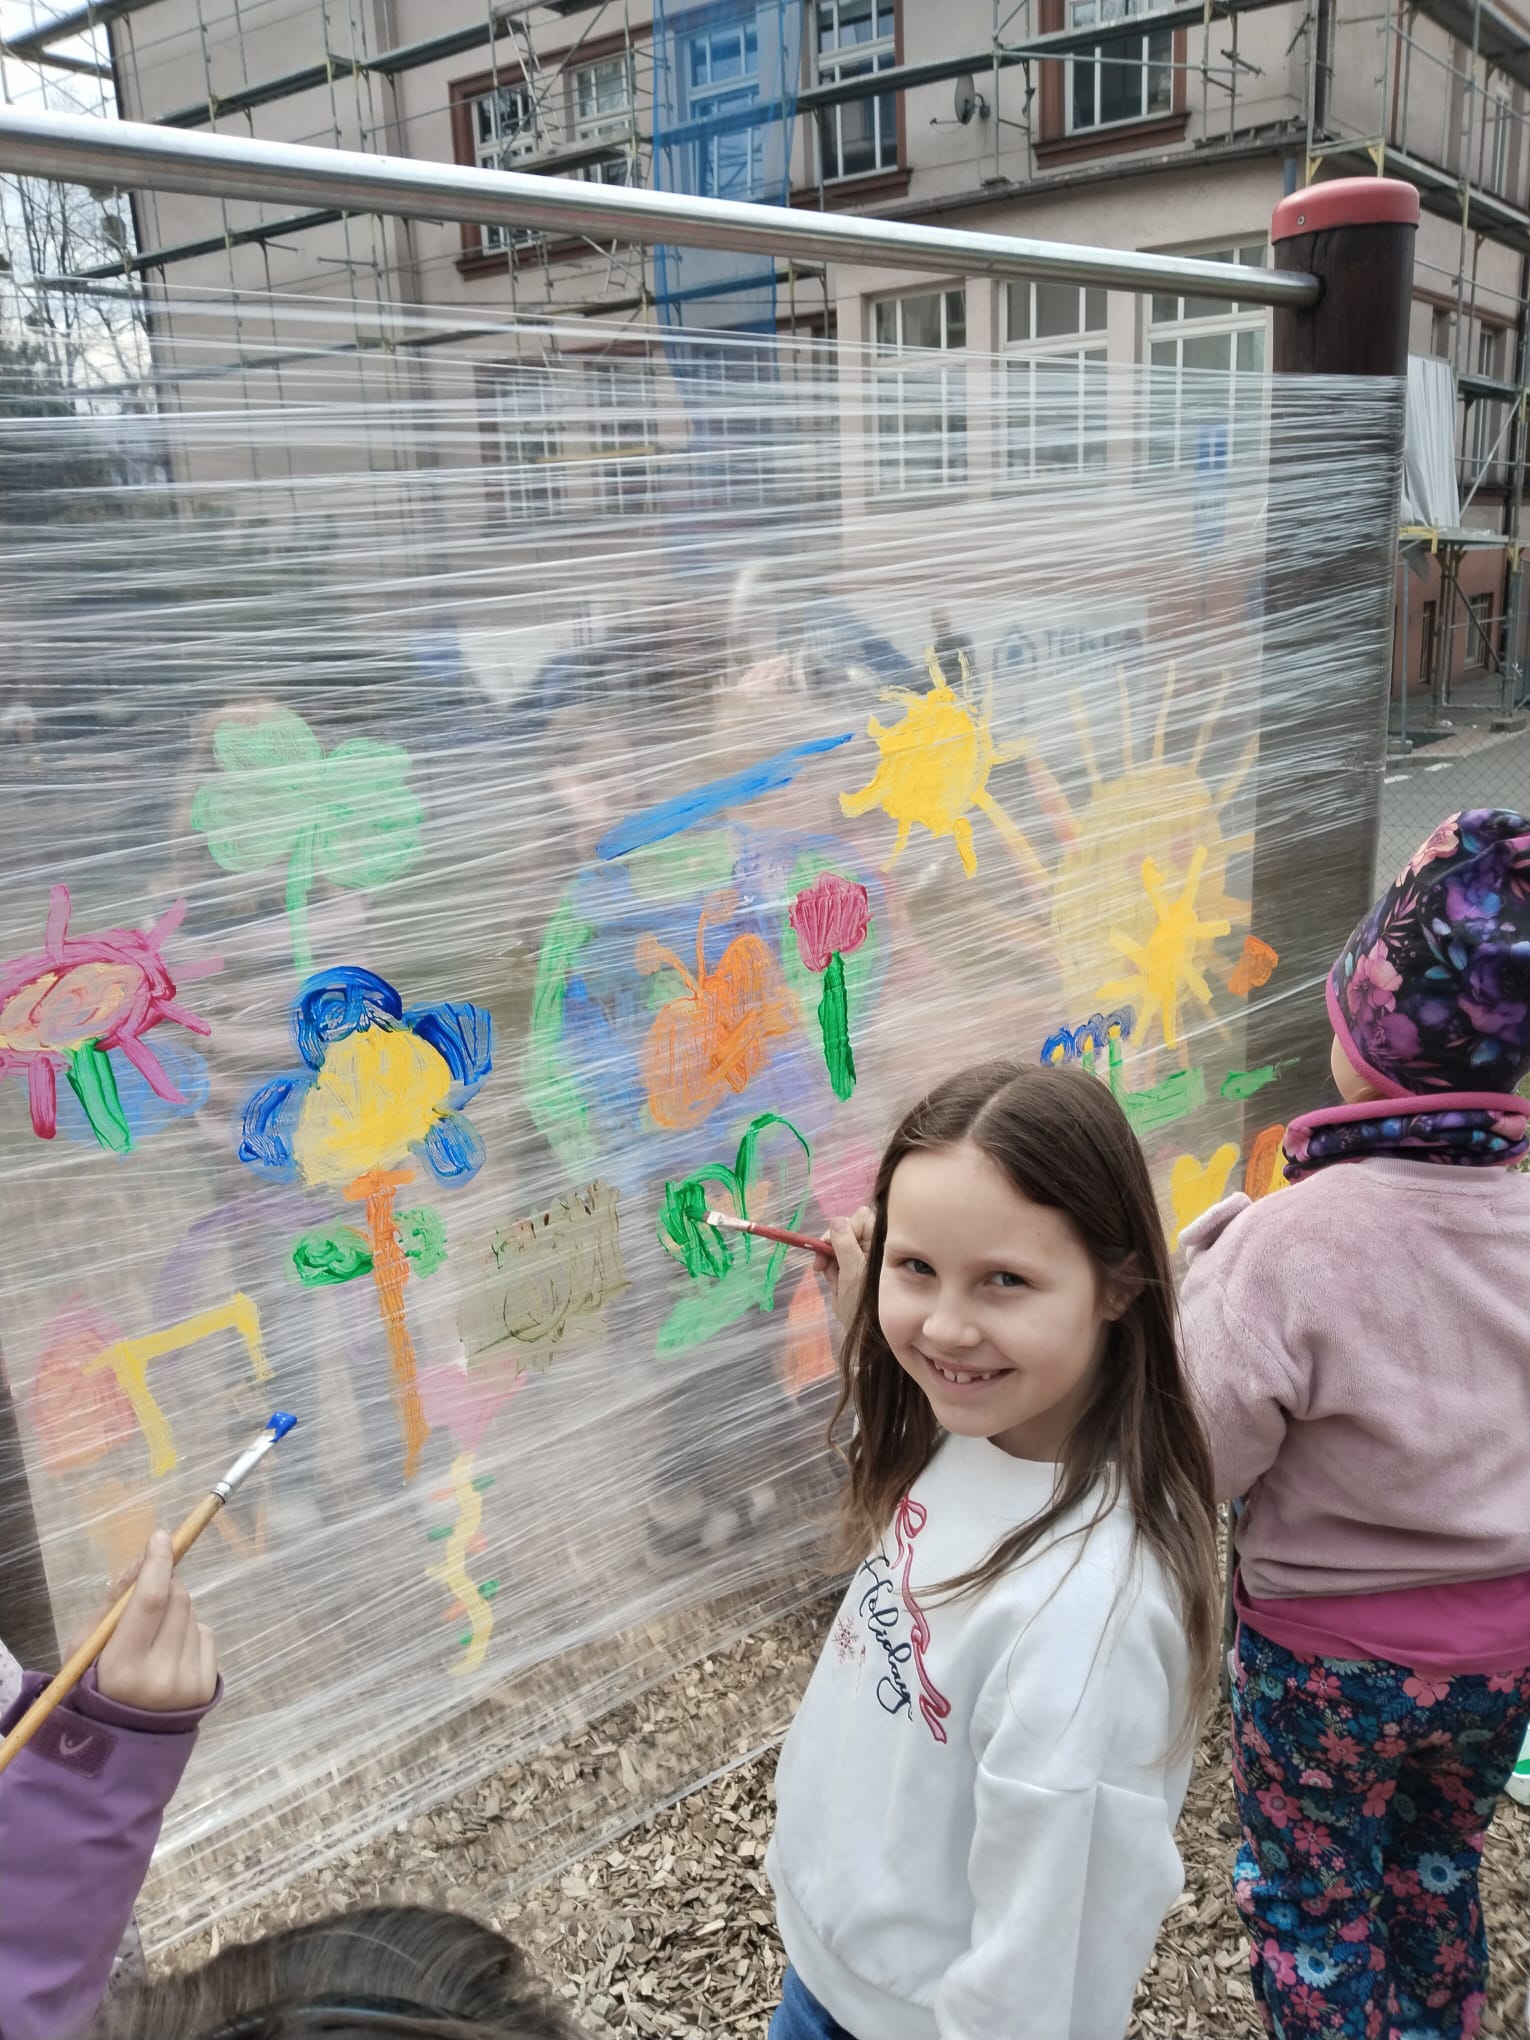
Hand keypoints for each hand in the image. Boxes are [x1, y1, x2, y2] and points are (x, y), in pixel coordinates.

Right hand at [95, 1530, 217, 1711]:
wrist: (123, 1740)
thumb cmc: (94, 1686)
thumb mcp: (85, 1648)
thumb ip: (113, 1604)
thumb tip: (141, 1559)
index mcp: (123, 1667)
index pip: (151, 1601)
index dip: (158, 1564)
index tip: (161, 1537)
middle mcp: (161, 1675)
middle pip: (178, 1601)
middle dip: (167, 1583)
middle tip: (151, 1590)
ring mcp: (188, 1682)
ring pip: (193, 1615)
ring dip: (176, 1612)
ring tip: (153, 1638)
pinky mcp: (207, 1685)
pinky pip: (206, 1635)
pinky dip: (189, 1632)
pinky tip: (169, 1653)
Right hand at [822, 1206, 875, 1333]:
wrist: (864, 1338)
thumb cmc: (863, 1307)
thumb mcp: (852, 1273)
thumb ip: (844, 1244)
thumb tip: (836, 1220)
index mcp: (880, 1245)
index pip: (860, 1219)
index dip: (843, 1228)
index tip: (828, 1245)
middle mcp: (874, 1249)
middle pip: (848, 1230)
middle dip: (833, 1247)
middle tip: (822, 1265)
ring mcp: (863, 1261)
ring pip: (839, 1247)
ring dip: (831, 1261)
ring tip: (833, 1281)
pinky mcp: (854, 1272)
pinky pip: (837, 1262)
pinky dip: (832, 1272)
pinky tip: (834, 1286)